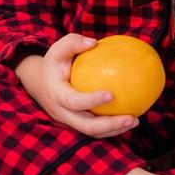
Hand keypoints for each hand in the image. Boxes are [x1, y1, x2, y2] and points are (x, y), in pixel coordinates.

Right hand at [16, 33, 138, 138]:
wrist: (40, 84)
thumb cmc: (54, 64)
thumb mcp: (58, 50)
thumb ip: (73, 43)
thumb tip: (93, 42)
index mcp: (57, 94)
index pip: (73, 101)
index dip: (91, 101)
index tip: (112, 95)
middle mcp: (62, 112)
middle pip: (85, 126)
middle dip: (109, 125)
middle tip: (131, 118)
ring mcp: (70, 121)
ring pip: (92, 132)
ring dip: (114, 130)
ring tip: (135, 120)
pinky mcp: (77, 123)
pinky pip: (96, 129)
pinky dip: (112, 128)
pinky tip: (129, 118)